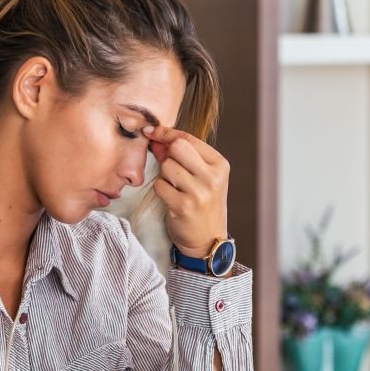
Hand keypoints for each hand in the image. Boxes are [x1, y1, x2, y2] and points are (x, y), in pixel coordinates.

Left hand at [142, 124, 230, 259]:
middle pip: (177, 148)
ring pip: (166, 167)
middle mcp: (212, 177)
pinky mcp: (184, 206)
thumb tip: (154, 136)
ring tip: (176, 188)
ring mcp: (199, 192)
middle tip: (171, 169)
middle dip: (168, 155)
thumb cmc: (203, 203)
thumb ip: (178, 156)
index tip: (150, 131)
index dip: (165, 132)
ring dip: (164, 176)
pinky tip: (172, 199)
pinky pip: (160, 186)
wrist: (208, 239)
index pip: (187, 138)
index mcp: (219, 164)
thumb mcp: (199, 176)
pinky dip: (161, 191)